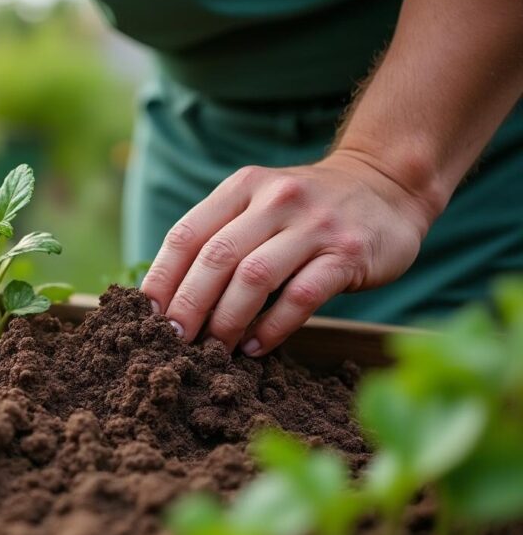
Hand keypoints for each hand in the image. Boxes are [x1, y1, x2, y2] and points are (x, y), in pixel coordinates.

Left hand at [141, 152, 434, 355]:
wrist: (389, 184)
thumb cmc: (308, 209)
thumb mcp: (260, 203)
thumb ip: (221, 235)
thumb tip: (168, 296)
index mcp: (243, 187)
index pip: (187, 234)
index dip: (162, 278)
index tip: (145, 316)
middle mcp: (275, 200)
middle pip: (215, 257)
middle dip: (188, 305)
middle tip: (173, 341)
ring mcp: (314, 225)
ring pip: (254, 278)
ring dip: (227, 320)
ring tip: (212, 350)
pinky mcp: (348, 253)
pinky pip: (301, 296)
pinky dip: (273, 327)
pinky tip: (255, 348)